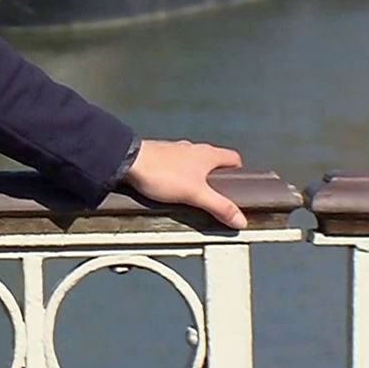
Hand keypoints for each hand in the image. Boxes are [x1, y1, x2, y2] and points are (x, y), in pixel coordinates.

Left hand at [122, 139, 246, 229]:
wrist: (128, 161)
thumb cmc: (162, 173)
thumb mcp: (196, 195)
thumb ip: (220, 207)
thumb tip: (241, 219)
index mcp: (207, 154)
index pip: (233, 158)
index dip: (239, 171)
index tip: (240, 184)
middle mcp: (192, 148)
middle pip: (213, 161)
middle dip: (216, 177)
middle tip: (217, 195)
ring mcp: (175, 151)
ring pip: (193, 162)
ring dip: (196, 175)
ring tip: (194, 194)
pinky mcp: (159, 156)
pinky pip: (175, 165)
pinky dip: (179, 175)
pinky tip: (173, 187)